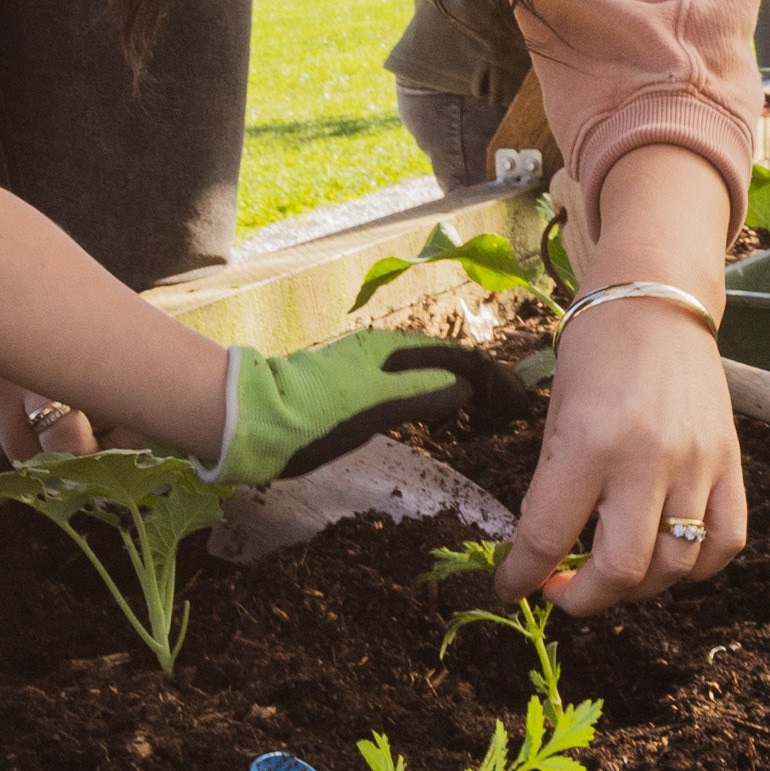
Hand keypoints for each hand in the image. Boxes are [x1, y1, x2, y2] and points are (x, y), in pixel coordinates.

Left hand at [209, 328, 507, 488]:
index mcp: (390, 351)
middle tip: (507, 406)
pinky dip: (431, 393)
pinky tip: (431, 411)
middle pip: (443, 358)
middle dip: (480, 378)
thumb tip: (465, 388)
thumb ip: (420, 393)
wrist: (251, 420)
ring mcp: (362, 366)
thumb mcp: (374, 407)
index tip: (518, 399)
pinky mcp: (347, 384)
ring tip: (481, 409)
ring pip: (424, 369)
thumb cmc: (312, 416)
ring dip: (456, 384)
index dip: (491, 376)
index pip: (457, 356)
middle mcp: (379, 351)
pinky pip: (405, 382)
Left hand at [502, 296, 744, 616]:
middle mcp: (647, 460)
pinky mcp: (731, 463)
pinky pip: (725, 542)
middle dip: (583, 599)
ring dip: (638, 588)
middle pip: (620, 573)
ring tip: (613, 570)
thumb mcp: (557, 417)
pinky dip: (698, 567)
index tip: (513, 586)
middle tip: (564, 589)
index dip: (521, 577)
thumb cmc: (595, 352)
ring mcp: (697, 464)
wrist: (657, 300)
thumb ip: (553, 488)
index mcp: (588, 445)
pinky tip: (669, 556)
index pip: (547, 538)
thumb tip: (544, 553)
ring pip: (674, 567)